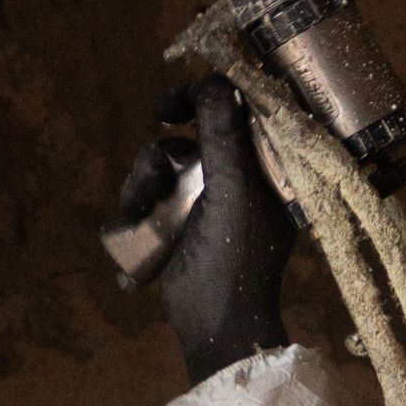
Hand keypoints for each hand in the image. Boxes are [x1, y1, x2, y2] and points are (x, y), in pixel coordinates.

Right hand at [118, 78, 292, 385]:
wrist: (213, 323)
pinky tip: (135, 220)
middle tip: (159, 118)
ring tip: (143, 205)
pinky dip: (138, 200)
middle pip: (195, 130)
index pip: (244, 108)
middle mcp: (241, 176)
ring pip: (165, 159)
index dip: (211, 94)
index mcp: (270, 167)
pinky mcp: (179, 219)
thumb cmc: (235, 258)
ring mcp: (208, 198)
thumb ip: (224, 135)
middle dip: (169, 138)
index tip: (181, 98)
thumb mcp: (233, 191)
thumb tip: (214, 81)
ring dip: (146, 175)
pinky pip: (151, 190)